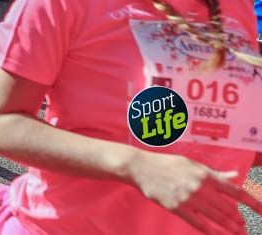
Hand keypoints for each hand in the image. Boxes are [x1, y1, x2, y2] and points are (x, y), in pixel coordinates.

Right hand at [129, 151, 261, 232]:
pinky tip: (215, 234)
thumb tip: (235, 176)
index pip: (235, 191)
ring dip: (229, 226)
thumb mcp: (192, 164)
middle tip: (245, 226)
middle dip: (239, 219)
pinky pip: (197, 223)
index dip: (252, 203)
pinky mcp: (177, 208)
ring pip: (216, 218)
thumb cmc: (167, 164)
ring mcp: (189, 199)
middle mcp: (200, 187)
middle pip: (228, 208)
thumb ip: (215, 173)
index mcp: (206, 175)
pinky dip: (208, 230)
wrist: (141, 167)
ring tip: (237, 231)